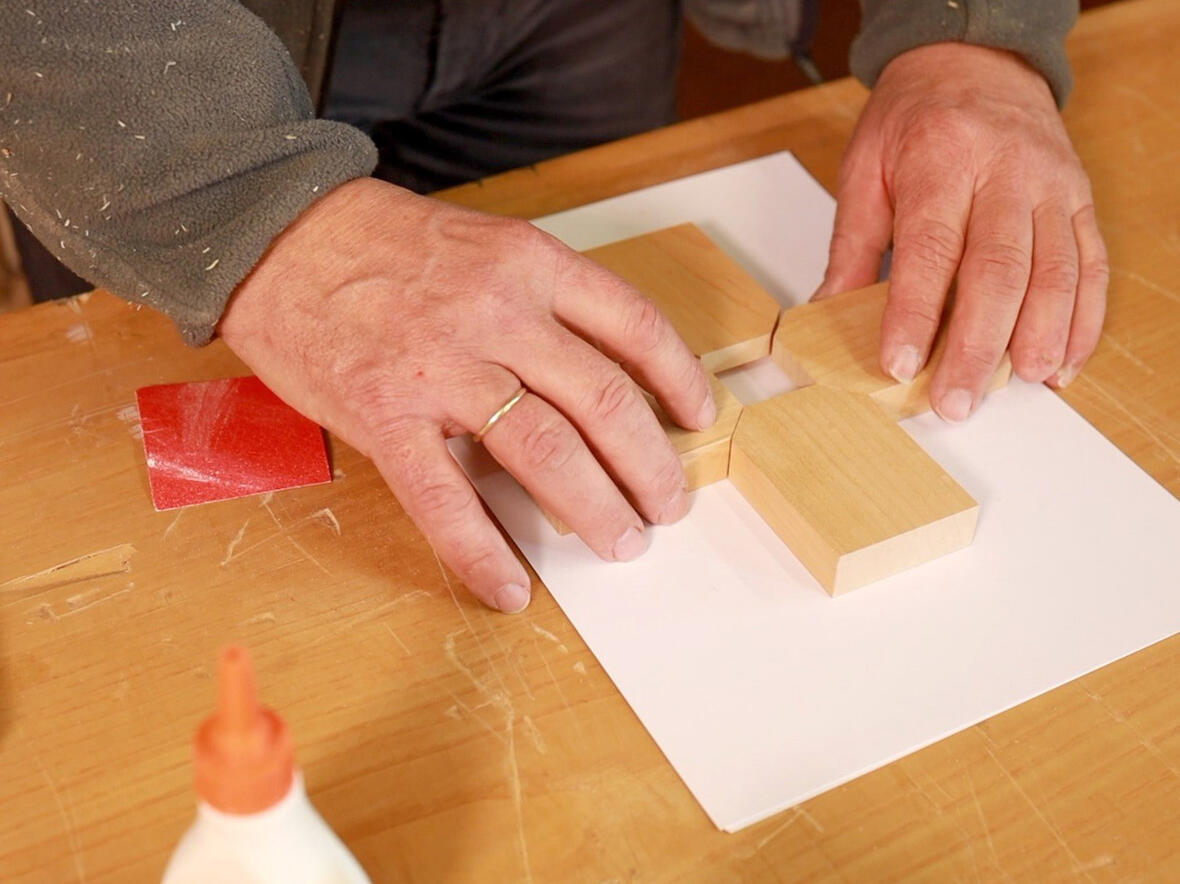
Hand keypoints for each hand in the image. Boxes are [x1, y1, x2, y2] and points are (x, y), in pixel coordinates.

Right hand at [219, 178, 713, 611]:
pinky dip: (481, 552)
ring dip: (594, 506)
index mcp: (528, 264)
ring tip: (621, 542)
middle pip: (601, 399)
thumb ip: (540, 302)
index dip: (678, 377)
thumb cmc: (382, 244)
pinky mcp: (384, 415)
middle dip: (648, 463)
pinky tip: (510, 588)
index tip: (699, 416)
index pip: (632, 324)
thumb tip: (597, 376)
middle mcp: (495, 313)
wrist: (276, 235)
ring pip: (543, 449)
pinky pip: (443, 499)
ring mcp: (439, 366)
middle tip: (668, 505)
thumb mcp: (483, 245)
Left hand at [816, 43, 1108, 418]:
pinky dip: (1082, 320)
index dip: (915, 312)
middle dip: (977, 343)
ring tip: (1018, 384)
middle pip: (998, 269)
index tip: (899, 363)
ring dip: (1040, 336)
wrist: (975, 62)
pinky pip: (1090, 266)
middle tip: (956, 400)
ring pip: (1055, 271)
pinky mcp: (1078, 203)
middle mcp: (1006, 172)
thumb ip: (851, 244)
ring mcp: (1051, 187)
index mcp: (943, 159)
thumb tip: (827, 312)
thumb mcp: (864, 168)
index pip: (930, 248)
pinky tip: (1062, 362)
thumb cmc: (915, 118)